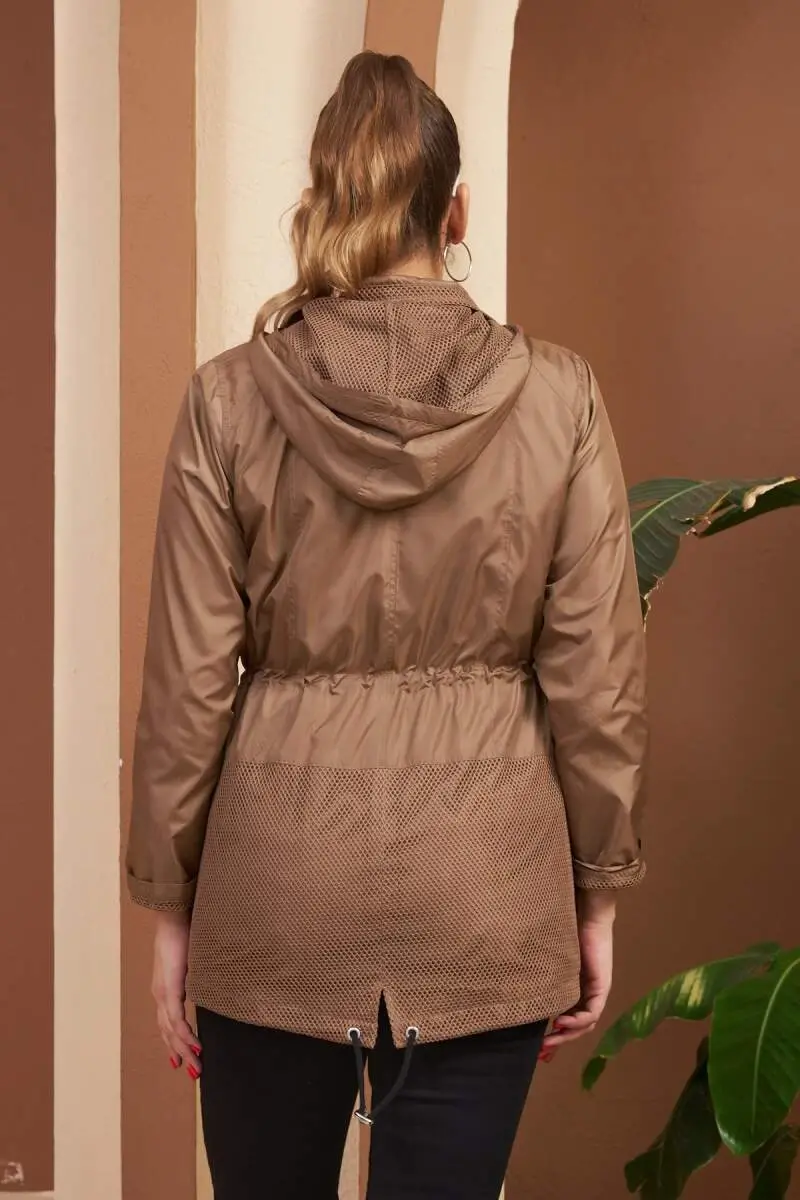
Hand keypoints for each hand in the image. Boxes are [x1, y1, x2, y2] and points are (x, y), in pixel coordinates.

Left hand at [152, 911, 201, 1078]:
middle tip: (193, 1072)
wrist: (173, 917)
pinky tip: (194, 1046)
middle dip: (180, 1054)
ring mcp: (163, 992)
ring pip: (171, 1030)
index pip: (167, 1023)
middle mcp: (160, 994)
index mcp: (164, 988)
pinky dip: (184, 1034)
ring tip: (196, 1066)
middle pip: (168, 1032)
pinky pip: (176, 1018)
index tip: (181, 1059)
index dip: (173, 1043)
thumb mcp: (191, 961)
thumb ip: (195, 976)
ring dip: (183, 1050)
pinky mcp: (170, 987)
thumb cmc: (184, 933)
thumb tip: (207, 983)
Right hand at [540, 892, 614, 1060]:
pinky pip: (592, 1012)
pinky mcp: (601, 986)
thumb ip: (542, 975)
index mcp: (575, 987)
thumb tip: (517, 984)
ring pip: (585, 1024)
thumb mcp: (550, 960)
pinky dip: (577, 1021)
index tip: (540, 1050)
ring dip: (568, 1036)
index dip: (556, 1036)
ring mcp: (596, 991)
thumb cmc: (565, 929)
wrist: (586, 913)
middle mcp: (587, 992)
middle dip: (559, 1042)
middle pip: (577, 1027)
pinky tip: (561, 1023)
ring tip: (550, 1043)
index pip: (568, 1019)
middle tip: (542, 1054)